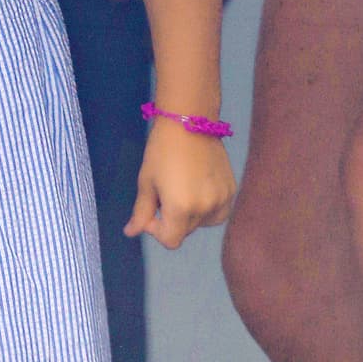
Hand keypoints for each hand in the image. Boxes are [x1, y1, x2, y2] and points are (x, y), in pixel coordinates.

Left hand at [125, 118, 235, 249]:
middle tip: (164, 193)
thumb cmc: (162, 150)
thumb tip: (130, 232)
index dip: (156, 230)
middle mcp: (205, 209)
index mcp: (181, 209)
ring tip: (182, 190)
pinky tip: (198, 188)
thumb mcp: (147, 182)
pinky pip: (218, 211)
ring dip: (190, 215)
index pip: (170, 240)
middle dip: (172, 219)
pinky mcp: (231, 190)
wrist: (190, 121)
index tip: (152, 210)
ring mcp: (222, 200)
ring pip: (202, 222)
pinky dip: (207, 207)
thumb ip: (141, 211)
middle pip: (185, 230)